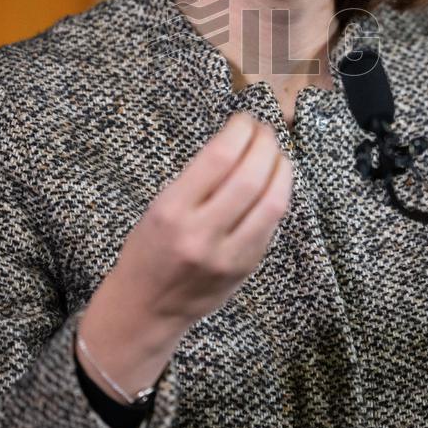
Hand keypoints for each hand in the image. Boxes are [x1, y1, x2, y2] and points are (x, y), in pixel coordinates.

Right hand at [77, 113, 291, 398]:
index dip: (240, 131)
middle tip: (265, 131)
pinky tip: (276, 182)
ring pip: (272, 202)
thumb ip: (198, 179)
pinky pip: (273, 224)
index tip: (244, 120)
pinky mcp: (246, 268)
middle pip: (251, 177)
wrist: (146, 308)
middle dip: (265, 145)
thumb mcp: (160, 206)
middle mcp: (201, 234)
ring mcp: (228, 255)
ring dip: (281, 169)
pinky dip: (279, 195)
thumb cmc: (149, 249)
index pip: (219, 158)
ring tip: (277, 153)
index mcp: (172, 211)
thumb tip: (238, 141)